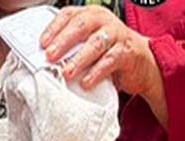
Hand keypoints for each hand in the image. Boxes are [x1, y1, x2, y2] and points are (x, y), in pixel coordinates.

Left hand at [40, 5, 161, 98]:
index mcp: (91, 15)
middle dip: (63, 41)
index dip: (54, 28)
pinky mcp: (127, 52)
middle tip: (50, 56)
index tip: (42, 43)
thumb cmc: (111, 53)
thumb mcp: (90, 44)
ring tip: (67, 72)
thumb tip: (45, 59)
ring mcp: (117, 35)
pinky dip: (96, 72)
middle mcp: (104, 21)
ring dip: (79, 59)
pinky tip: (86, 82)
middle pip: (81, 26)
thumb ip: (72, 46)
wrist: (142, 64)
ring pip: (95, 43)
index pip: (69, 14)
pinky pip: (110, 61)